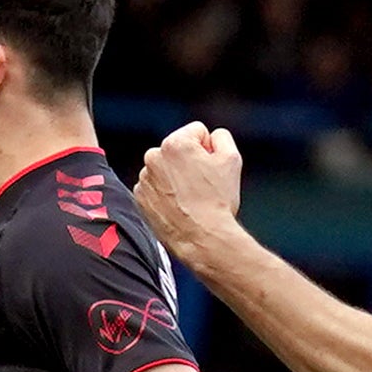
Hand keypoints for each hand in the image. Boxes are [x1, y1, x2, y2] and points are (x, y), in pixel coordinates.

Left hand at [132, 119, 245, 241]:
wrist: (201, 238)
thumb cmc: (217, 200)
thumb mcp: (231, 160)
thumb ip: (221, 137)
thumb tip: (210, 137)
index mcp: (174, 143)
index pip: (197, 132)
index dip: (209, 149)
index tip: (211, 168)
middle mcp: (153, 157)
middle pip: (179, 150)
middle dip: (190, 162)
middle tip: (202, 185)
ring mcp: (144, 179)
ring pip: (166, 169)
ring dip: (177, 178)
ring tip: (191, 198)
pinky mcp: (140, 198)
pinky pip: (156, 188)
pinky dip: (165, 194)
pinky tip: (178, 206)